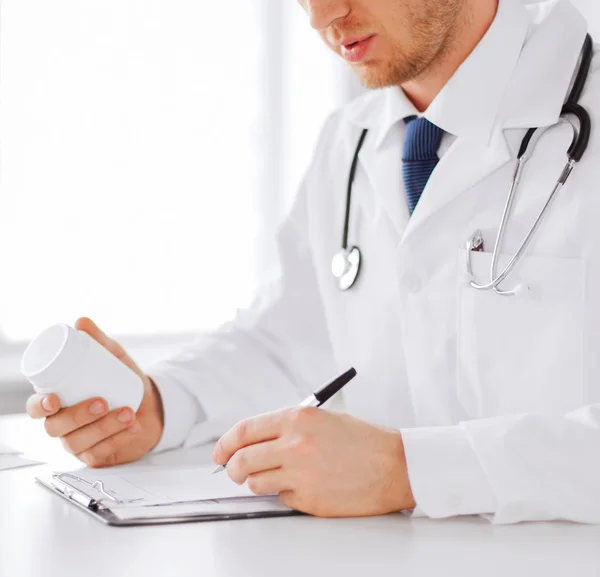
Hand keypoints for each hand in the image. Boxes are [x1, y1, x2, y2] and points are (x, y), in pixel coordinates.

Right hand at [26, 317, 163, 467]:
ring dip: (104, 427)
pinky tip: (133, 427)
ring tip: (127, 412)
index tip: (54, 399)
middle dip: (78, 416)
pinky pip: (102, 453)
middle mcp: (64, 425)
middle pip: (56, 428)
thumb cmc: (122, 381)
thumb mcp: (113, 358)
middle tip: (102, 402)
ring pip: (80, 443)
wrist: (152, 403)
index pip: (37, 407)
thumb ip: (97, 341)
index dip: (40, 406)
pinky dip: (120, 439)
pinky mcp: (98, 455)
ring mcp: (79, 443)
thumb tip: (81, 322)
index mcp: (59, 401)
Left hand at [212, 408, 415, 517]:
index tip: (220, 452)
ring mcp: (300, 475)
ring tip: (277, 476)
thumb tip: (253, 440)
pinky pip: (281, 498)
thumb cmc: (362, 440)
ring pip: (255, 483)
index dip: (225, 443)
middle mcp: (295, 445)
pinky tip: (305, 485)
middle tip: (234, 470)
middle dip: (232, 467)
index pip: (245, 430)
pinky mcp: (309, 500)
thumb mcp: (322, 419)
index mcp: (298, 419)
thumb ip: (287, 426)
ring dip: (258, 481)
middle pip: (242, 460)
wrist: (395, 466)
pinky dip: (285, 493)